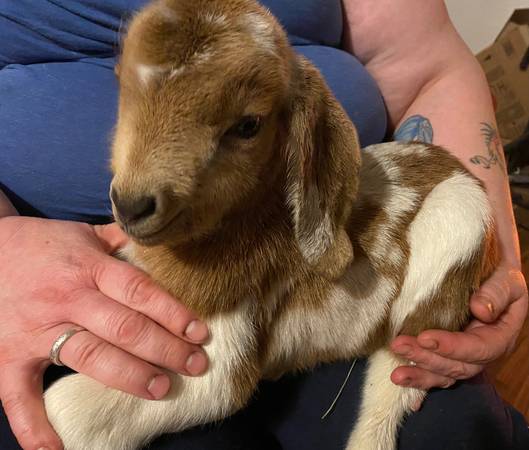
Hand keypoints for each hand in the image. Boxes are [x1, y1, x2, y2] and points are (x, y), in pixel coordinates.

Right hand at [0, 217, 208, 449]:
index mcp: (89, 267)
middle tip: (195, 364)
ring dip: (130, 376)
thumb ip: (123, 242)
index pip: (139, 291)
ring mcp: (38, 329)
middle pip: (124, 327)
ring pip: (90, 357)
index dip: (173, 313)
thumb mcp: (86, 234)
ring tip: (162, 388)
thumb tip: (163, 246)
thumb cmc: (46, 244)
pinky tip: (57, 449)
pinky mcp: (10, 354)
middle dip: (165, 348)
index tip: (199, 333)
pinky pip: (19, 394)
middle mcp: (67, 298)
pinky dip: (34, 425)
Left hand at [390, 263, 527, 400]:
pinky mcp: (447, 354)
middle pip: (457, 366)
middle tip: (399, 346)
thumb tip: (480, 310)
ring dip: (419, 374)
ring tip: (396, 374)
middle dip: (426, 359)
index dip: (452, 346)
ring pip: (444, 373)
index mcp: (500, 336)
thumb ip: (498, 292)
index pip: (479, 348)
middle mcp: (482, 352)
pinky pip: (435, 372)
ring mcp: (464, 356)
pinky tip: (401, 383)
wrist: (491, 271)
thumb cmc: (500, 274)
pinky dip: (419, 380)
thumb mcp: (507, 278)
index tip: (424, 337)